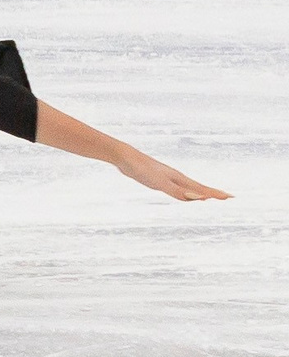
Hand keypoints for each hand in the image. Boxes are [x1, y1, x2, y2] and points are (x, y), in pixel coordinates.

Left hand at [114, 145, 229, 201]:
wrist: (125, 158)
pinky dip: (184, 192)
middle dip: (213, 193)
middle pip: (198, 187)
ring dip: (200, 193)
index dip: (215, 194)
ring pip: (188, 188)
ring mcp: (167, 178)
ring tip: (209, 197)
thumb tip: (197, 198)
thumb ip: (177, 191)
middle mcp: (176, 178)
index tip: (231, 197)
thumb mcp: (160, 183)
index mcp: (179, 179)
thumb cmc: (142, 169)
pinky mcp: (157, 180)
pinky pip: (176, 188)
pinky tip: (183, 193)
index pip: (202, 189)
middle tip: (228, 198)